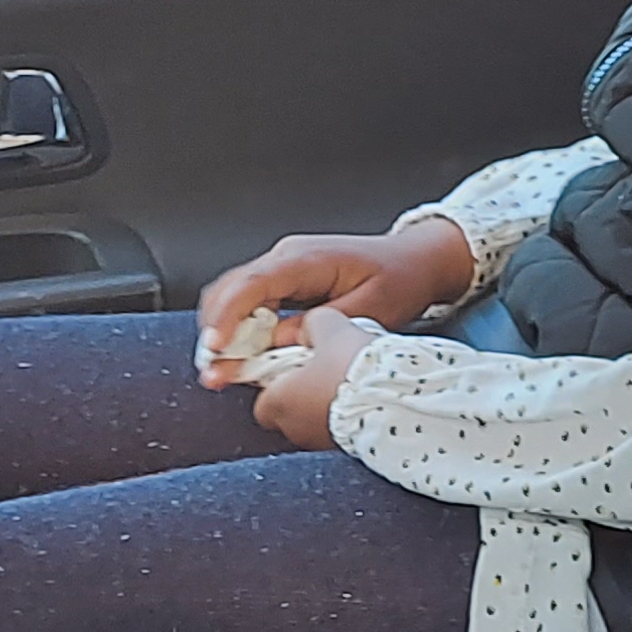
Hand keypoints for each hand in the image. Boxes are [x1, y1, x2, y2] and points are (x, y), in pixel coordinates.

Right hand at [199, 223, 473, 374]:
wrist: (416, 260)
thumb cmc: (400, 279)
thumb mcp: (368, 311)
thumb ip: (319, 329)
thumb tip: (277, 346)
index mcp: (306, 259)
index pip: (251, 285)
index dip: (228, 318)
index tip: (216, 349)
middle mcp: (286, 257)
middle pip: (230, 291)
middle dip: (217, 333)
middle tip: (216, 375)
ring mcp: (283, 267)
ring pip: (233, 297)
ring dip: (225, 334)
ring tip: (226, 372)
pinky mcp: (285, 280)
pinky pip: (250, 303)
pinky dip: (241, 329)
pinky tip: (246, 357)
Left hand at [246, 307, 380, 448]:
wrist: (394, 398)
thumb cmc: (354, 371)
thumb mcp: (328, 326)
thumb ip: (313, 324)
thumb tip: (312, 326)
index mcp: (278, 401)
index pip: (262, 398)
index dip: (277, 380)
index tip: (293, 363)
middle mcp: (295, 427)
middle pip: (289, 410)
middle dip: (303, 391)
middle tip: (322, 368)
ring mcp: (323, 440)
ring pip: (316, 419)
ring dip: (327, 402)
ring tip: (350, 378)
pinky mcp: (351, 445)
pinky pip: (342, 427)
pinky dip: (349, 413)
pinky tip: (367, 393)